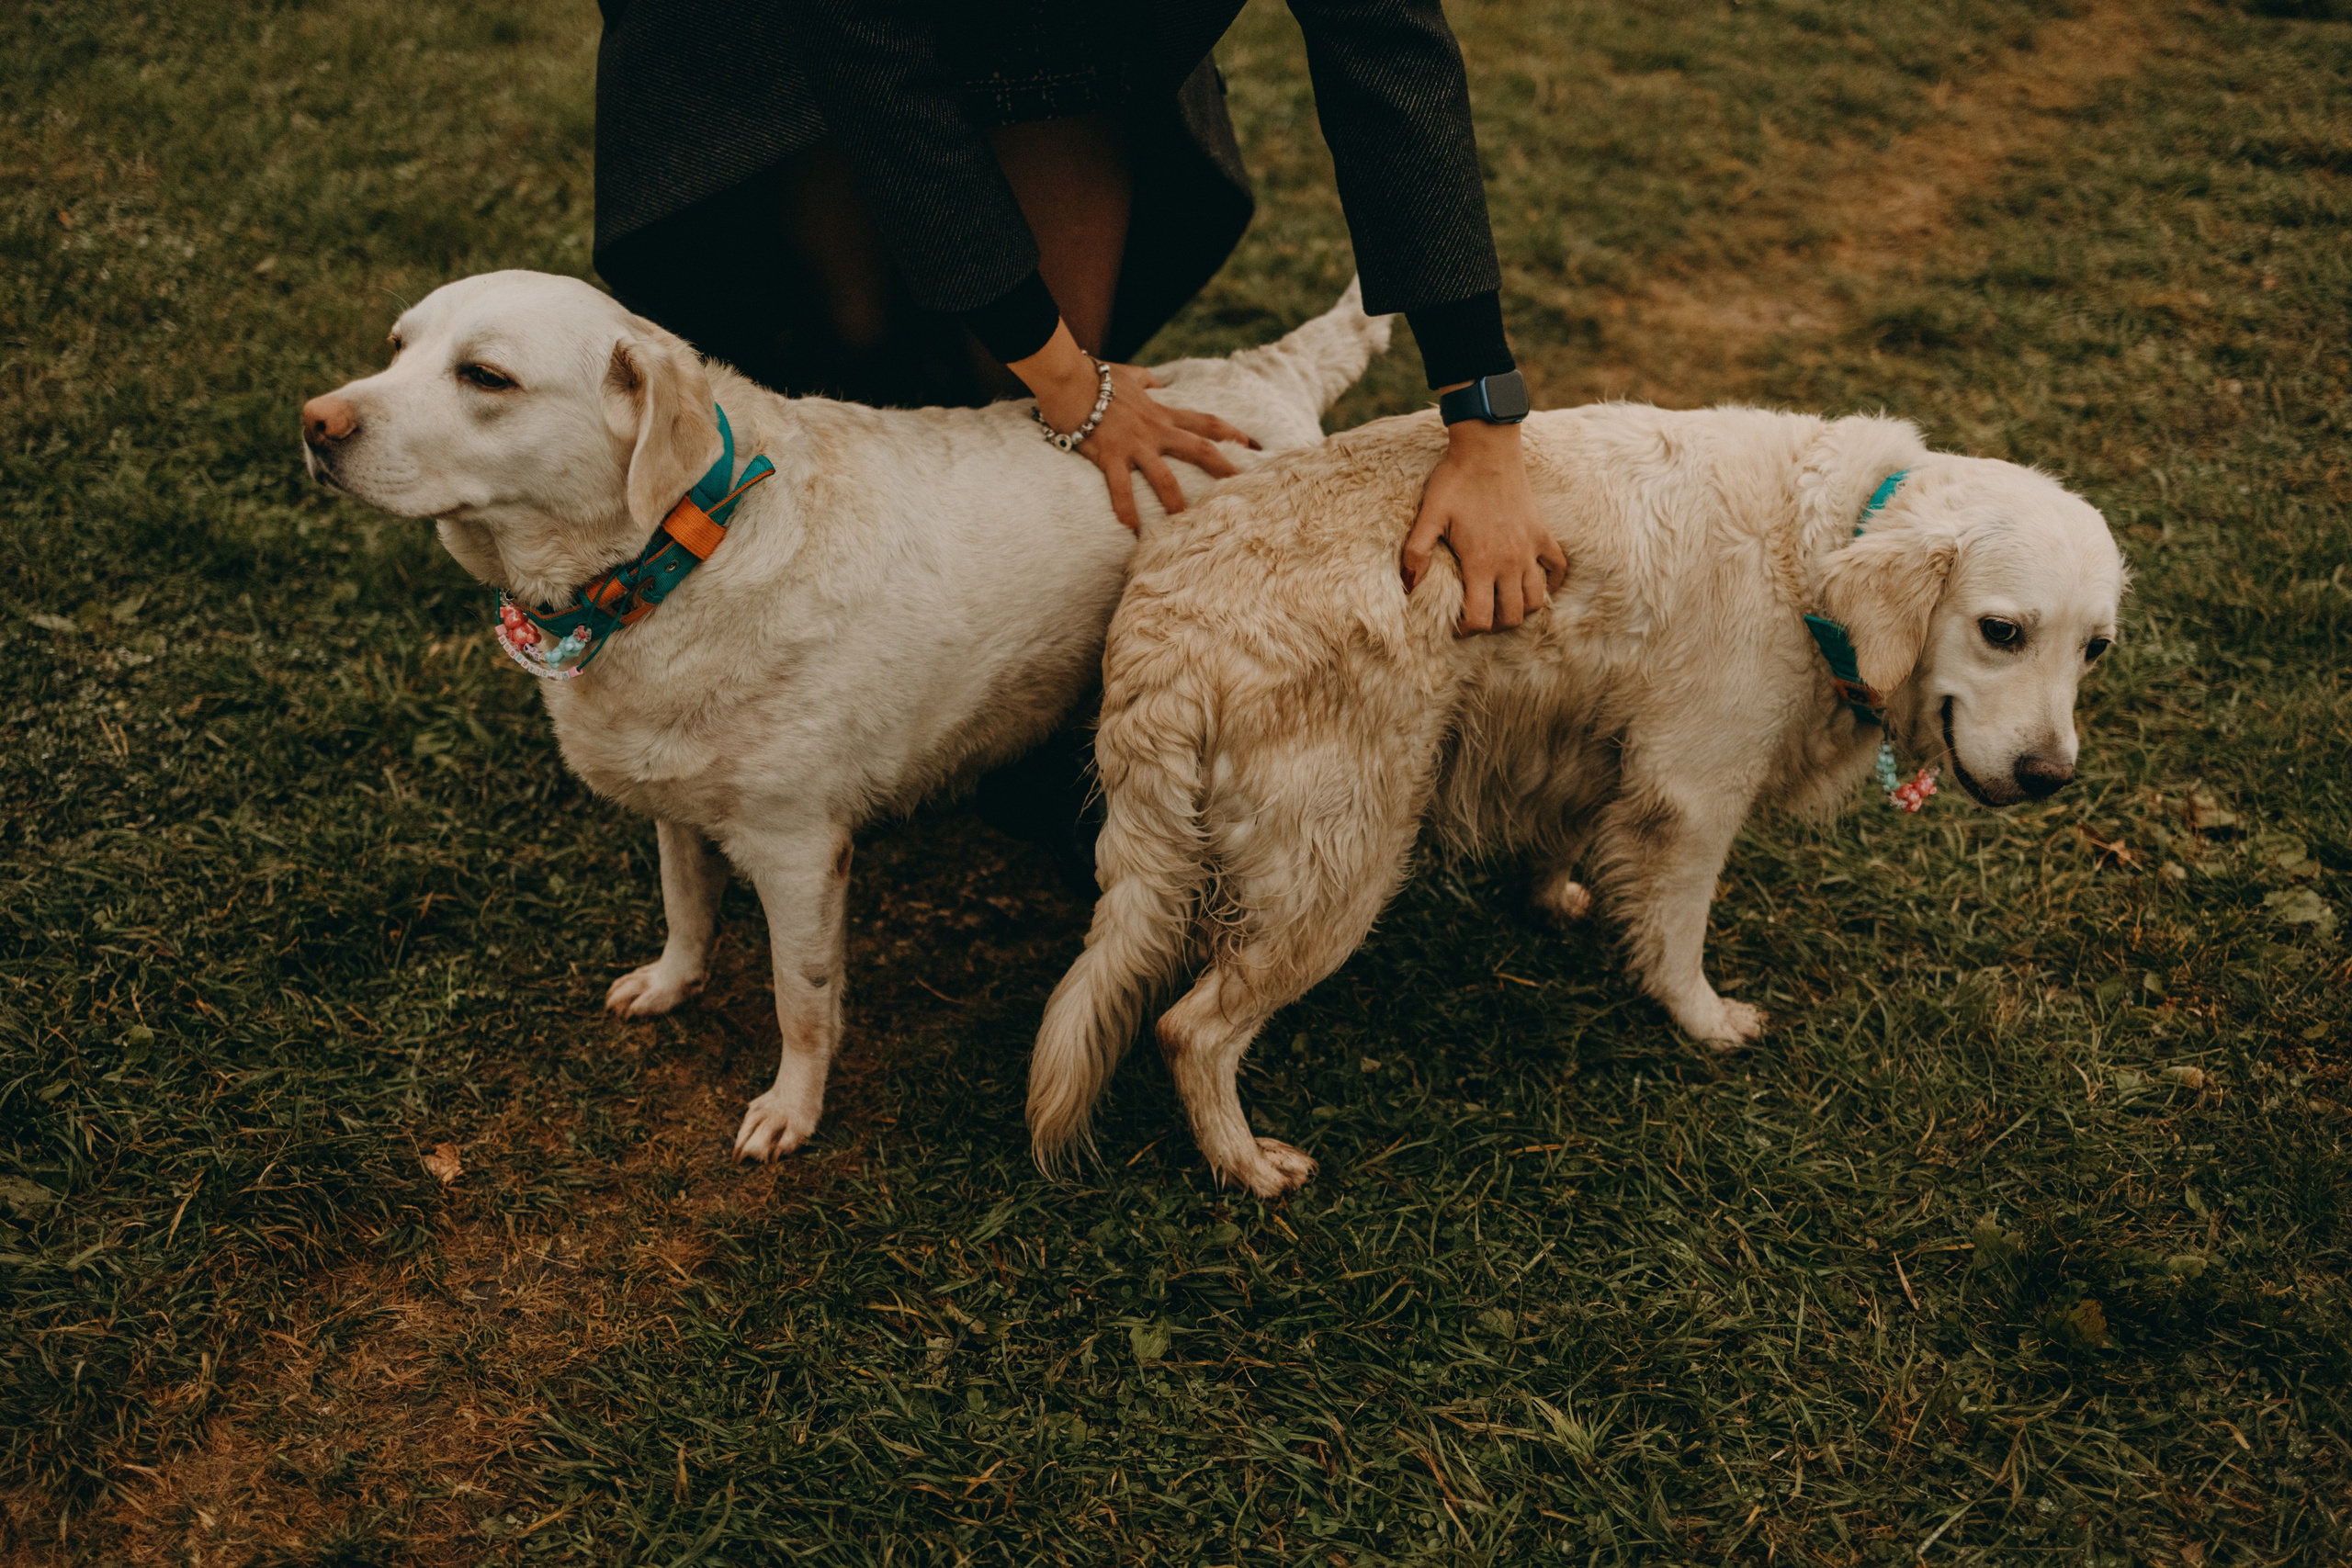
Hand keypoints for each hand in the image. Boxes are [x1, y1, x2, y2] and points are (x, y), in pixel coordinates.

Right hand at [1013, 322, 1258, 531]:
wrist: (1068, 377)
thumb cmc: (1094, 376)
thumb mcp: (1128, 374)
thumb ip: (1146, 380)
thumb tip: (1156, 380)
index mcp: (1161, 413)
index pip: (1206, 422)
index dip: (1232, 433)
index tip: (1253, 446)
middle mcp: (1154, 430)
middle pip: (1200, 449)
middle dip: (1225, 469)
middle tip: (1246, 489)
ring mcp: (1133, 444)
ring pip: (1164, 476)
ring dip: (1176, 502)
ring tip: (1186, 526)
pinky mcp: (1109, 455)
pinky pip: (1120, 487)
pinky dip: (1126, 508)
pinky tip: (1131, 528)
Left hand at [1399, 414, 1567, 634]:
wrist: (1487, 449)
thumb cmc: (1454, 481)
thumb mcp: (1428, 516)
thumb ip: (1416, 553)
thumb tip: (1408, 587)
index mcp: (1480, 562)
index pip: (1481, 618)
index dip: (1468, 630)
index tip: (1457, 626)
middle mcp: (1509, 561)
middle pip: (1511, 616)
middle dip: (1494, 626)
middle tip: (1479, 617)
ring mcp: (1529, 549)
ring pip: (1535, 599)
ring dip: (1521, 610)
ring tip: (1502, 605)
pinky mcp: (1542, 533)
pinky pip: (1557, 567)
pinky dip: (1551, 582)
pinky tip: (1537, 583)